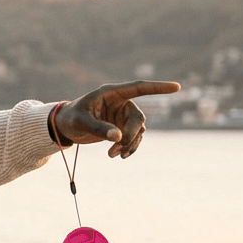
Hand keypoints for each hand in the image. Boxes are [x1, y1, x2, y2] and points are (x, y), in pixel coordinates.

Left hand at [53, 80, 179, 158]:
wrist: (65, 127)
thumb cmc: (71, 118)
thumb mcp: (81, 122)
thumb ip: (98, 128)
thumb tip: (118, 137)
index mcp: (111, 93)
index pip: (139, 87)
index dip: (158, 87)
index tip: (176, 87)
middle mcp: (121, 102)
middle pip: (138, 117)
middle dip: (131, 134)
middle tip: (118, 147)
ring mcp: (123, 115)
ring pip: (138, 129)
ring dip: (130, 143)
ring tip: (113, 155)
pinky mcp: (122, 127)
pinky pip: (134, 137)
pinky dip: (129, 147)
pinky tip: (119, 156)